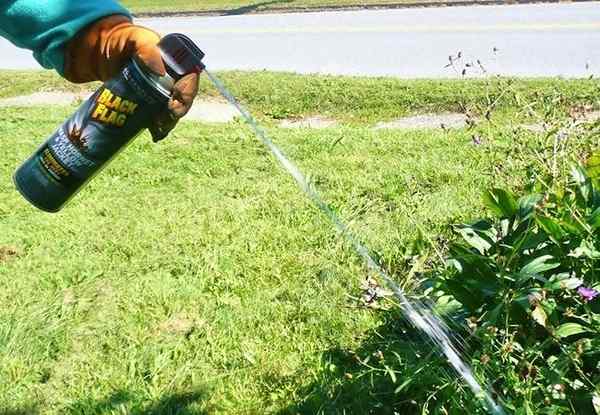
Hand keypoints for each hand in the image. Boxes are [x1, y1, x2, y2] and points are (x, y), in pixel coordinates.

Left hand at [64, 15, 198, 141]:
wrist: (102, 51)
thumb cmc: (123, 40)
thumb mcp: (135, 39)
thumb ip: (147, 49)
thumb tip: (161, 71)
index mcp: (175, 61)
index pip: (190, 78)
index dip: (187, 92)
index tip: (174, 103)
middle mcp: (173, 78)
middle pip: (183, 99)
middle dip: (176, 113)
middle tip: (161, 120)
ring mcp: (162, 91)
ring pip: (173, 111)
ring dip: (168, 123)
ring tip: (157, 131)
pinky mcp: (150, 102)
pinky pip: (159, 116)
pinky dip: (159, 128)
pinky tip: (154, 134)